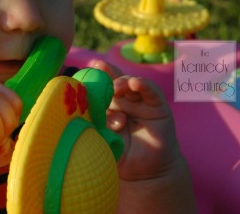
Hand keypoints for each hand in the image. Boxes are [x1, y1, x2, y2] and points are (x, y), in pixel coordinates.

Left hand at [87, 60, 182, 180]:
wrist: (147, 171)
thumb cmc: (122, 155)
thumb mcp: (104, 141)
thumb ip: (96, 129)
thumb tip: (82, 118)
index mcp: (106, 106)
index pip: (98, 89)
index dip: (92, 79)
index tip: (84, 70)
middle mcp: (122, 101)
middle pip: (113, 81)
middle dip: (105, 73)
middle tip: (97, 69)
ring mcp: (139, 102)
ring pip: (130, 83)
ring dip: (122, 81)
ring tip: (116, 87)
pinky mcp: (157, 106)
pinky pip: (151, 92)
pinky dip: (144, 85)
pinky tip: (137, 83)